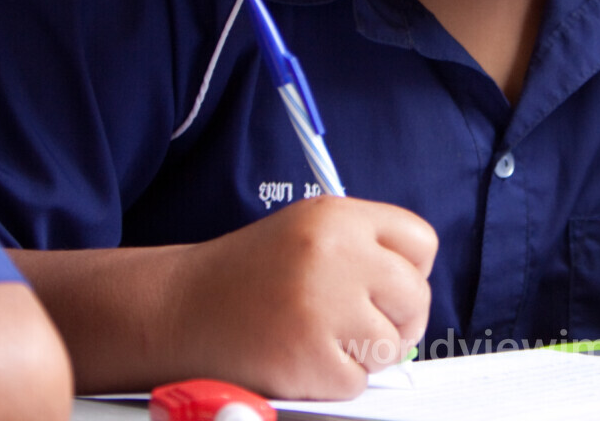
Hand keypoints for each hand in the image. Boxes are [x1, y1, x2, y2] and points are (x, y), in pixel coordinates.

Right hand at [168, 196, 435, 399]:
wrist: (178, 309)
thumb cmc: (248, 276)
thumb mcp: (308, 232)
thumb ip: (365, 248)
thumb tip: (417, 293)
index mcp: (338, 217)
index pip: (422, 243)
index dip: (411, 271)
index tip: (386, 286)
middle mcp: (335, 254)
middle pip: (416, 298)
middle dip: (398, 319)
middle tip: (361, 325)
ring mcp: (323, 307)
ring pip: (392, 346)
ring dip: (365, 354)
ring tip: (323, 339)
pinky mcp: (309, 358)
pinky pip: (358, 383)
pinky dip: (335, 381)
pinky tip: (302, 359)